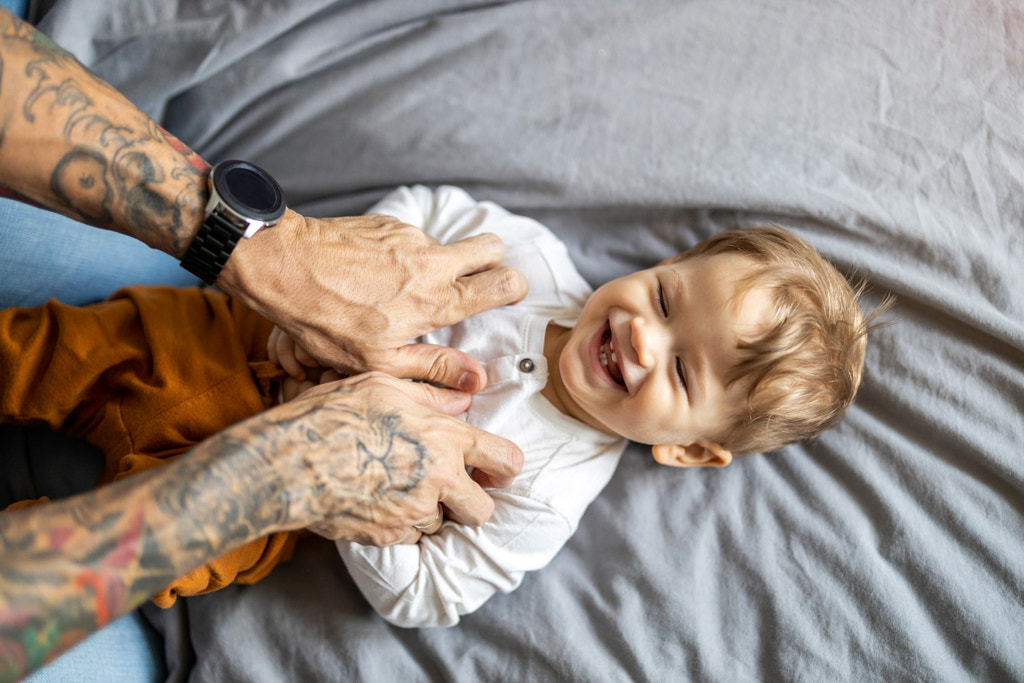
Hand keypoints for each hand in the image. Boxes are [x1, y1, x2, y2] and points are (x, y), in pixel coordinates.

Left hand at [221, 211, 527, 391]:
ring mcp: (410, 238)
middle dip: (492, 261)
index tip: (506, 295)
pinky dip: (403, 255)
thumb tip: (477, 380)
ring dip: (436, 264)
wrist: (284, 266)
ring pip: (445, 246)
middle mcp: (431, 262)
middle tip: (472, 282)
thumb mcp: (378, 360)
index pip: (502, 283)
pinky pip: (411, 239)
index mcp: (435, 300)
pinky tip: (374, 274)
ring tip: (400, 289)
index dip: (513, 289)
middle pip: (492, 246)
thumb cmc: (326, 320)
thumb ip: (433, 368)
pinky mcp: (388, 223)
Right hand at [256, 372, 522, 545]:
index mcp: (444, 438)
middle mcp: (438, 478)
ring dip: (427, 512)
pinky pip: (408, 537)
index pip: (505, 459)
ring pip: (440, 524)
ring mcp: (414, 512)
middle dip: (472, 503)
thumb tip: (463, 400)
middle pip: (483, 510)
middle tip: (451, 490)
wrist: (289, 462)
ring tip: (396, 489)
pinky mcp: (389, 536)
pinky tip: (376, 502)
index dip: (506, 467)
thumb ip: (430, 396)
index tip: (496, 469)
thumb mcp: (382, 386)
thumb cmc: (331, 415)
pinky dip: (398, 526)